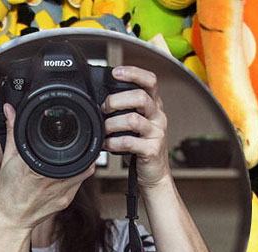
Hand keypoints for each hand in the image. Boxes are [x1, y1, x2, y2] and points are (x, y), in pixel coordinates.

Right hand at [0, 104, 94, 230]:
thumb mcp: (8, 158)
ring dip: (84, 162)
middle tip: (79, 141)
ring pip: (86, 172)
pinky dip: (78, 176)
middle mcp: (53, 180)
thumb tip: (10, 110)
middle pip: (84, 160)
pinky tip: (69, 172)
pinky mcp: (66, 201)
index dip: (78, 139)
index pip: (69, 149)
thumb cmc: (8, 191)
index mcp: (38, 167)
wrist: (11, 218)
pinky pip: (79, 185)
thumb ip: (13, 131)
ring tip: (75, 155)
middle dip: (83, 149)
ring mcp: (63, 193)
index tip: (79, 132)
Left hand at [101, 66, 170, 187]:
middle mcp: (158, 116)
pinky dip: (113, 142)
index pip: (150, 81)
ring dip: (111, 124)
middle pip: (141, 97)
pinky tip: (107, 144)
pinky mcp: (152, 150)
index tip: (115, 72)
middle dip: (116, 100)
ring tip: (103, 130)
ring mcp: (157, 133)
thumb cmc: (140, 146)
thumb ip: (124, 109)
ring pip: (133, 119)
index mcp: (154, 106)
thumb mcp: (134, 124)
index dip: (133, 73)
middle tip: (104, 108)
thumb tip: (99, 98)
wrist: (154, 173)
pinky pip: (129, 142)